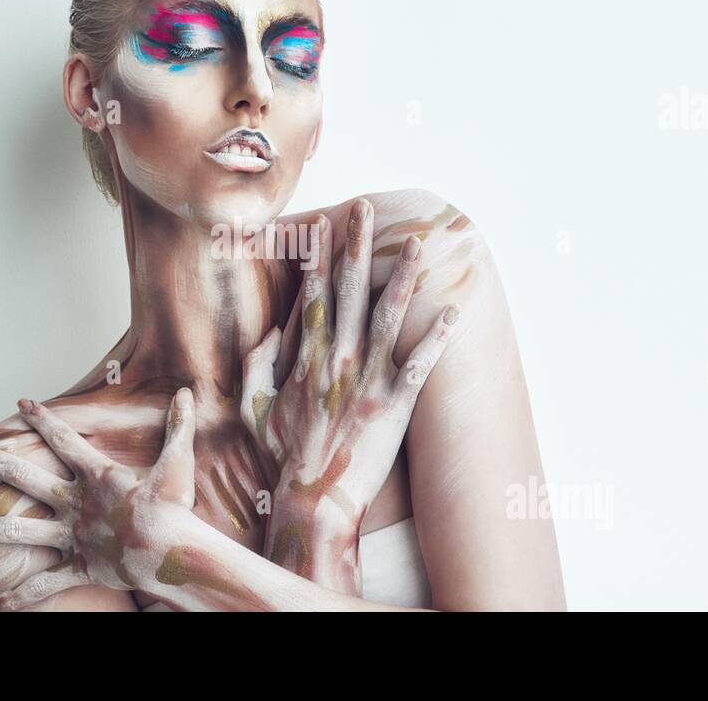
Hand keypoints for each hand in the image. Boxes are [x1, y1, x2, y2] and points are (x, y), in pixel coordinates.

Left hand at [0, 389, 196, 609]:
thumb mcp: (178, 462)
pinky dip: (18, 597)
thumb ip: (179, 426)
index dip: (42, 420)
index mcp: (97, 476)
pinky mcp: (78, 567)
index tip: (20, 403)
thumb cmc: (175, 510)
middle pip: (21, 476)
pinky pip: (43, 585)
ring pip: (15, 533)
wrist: (171, 554)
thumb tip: (187, 391)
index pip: (63, 440)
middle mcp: (76, 503)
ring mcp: (73, 536)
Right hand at [240, 199, 458, 528]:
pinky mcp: (395, 403)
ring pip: (388, 316)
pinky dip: (438, 336)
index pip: (311, 293)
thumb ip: (257, 364)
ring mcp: (368, 379)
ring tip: (417, 244)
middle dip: (357, 245)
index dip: (317, 255)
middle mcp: (338, 359)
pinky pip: (421, 362)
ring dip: (403, 276)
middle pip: (349, 290)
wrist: (314, 498)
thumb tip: (269, 331)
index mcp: (305, 357)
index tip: (322, 223)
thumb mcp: (253, 406)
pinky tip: (454, 311)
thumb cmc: (283, 455)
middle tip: (365, 209)